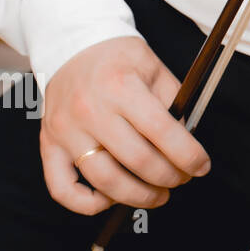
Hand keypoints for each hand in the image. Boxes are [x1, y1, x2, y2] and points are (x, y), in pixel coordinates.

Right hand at [40, 35, 209, 214]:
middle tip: (182, 179)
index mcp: (122, 87)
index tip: (201, 166)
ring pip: (104, 180)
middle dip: (168, 177)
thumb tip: (187, 146)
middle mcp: (90, 110)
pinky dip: (87, 204)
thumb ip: (173, 106)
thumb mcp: (155, 70)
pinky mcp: (49, 144)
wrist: (74, 46)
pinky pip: (62, 189)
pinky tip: (112, 200)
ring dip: (138, 196)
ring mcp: (66, 130)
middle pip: (137, 160)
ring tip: (157, 195)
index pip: (162, 132)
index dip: (188, 155)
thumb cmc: (120, 59)